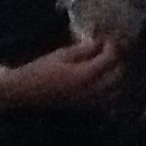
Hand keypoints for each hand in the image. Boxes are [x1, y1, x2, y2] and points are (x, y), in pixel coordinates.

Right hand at [0, 38, 120, 109]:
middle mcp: (91, 90)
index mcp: (84, 75)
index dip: (112, 47)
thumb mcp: (61, 54)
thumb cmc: (40, 69)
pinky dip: (113, 90)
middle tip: (112, 50)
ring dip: (119, 77)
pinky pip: (108, 100)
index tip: (108, 38)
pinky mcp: (86, 106)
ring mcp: (90, 101)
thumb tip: (99, 43)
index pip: (109, 59)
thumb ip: (83, 50)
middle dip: (119, 61)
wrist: (26, 91)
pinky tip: (105, 80)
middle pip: (118, 76)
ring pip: (116, 91)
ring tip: (111, 65)